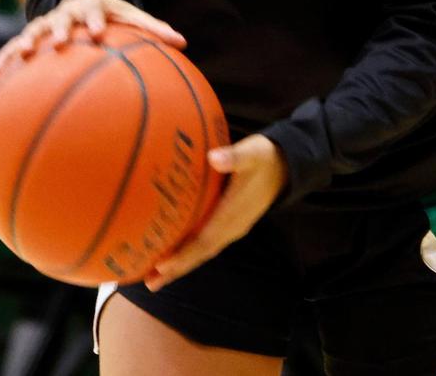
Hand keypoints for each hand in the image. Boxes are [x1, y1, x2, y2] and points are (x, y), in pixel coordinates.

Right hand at [0, 0, 184, 75]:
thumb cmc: (112, 15)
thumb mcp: (132, 17)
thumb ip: (154, 29)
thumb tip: (184, 42)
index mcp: (93, 7)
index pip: (95, 12)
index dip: (95, 21)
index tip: (97, 33)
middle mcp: (67, 13)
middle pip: (62, 19)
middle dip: (60, 29)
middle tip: (60, 42)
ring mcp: (48, 23)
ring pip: (34, 30)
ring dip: (27, 42)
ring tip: (22, 55)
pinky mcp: (33, 35)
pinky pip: (17, 45)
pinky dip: (8, 56)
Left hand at [143, 134, 287, 291]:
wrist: (285, 167)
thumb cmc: (264, 157)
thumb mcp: (252, 153)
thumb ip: (234, 156)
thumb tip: (214, 157)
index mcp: (234, 213)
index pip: (206, 239)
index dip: (184, 253)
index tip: (162, 264)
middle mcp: (232, 226)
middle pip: (201, 253)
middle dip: (176, 269)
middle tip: (150, 283)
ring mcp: (231, 228)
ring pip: (203, 251)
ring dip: (180, 265)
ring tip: (154, 278)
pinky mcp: (229, 224)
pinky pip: (206, 243)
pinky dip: (188, 252)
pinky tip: (172, 254)